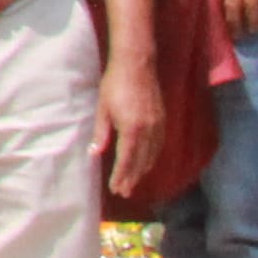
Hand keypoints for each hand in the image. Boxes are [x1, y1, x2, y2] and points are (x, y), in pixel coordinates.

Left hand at [99, 46, 173, 198]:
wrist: (136, 65)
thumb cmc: (115, 85)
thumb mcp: (103, 110)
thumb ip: (101, 134)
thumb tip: (95, 153)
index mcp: (131, 130)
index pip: (126, 160)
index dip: (121, 176)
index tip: (116, 189)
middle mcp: (148, 131)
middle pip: (141, 162)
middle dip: (132, 178)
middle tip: (124, 192)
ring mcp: (158, 126)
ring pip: (152, 155)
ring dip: (142, 170)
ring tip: (133, 181)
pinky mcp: (162, 120)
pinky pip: (159, 145)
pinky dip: (152, 157)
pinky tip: (146, 162)